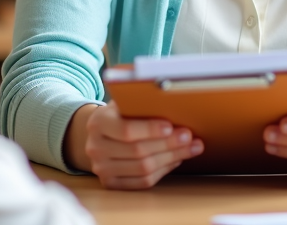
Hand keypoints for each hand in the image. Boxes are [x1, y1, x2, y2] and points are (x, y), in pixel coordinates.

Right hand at [65, 102, 203, 188]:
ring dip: (172, 158)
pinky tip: (176, 159)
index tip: (171, 126)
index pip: (126, 130)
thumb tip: (173, 104)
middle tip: (189, 137)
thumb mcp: (124, 103)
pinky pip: (143, 182)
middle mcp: (96, 148)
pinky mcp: (111, 183)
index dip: (150, 130)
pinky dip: (163, 171)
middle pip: (138, 151)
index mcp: (98, 123)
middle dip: (168, 144)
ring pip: (143, 169)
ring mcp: (102, 168)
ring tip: (190, 148)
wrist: (100, 134)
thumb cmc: (120, 114)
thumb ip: (140, 104)